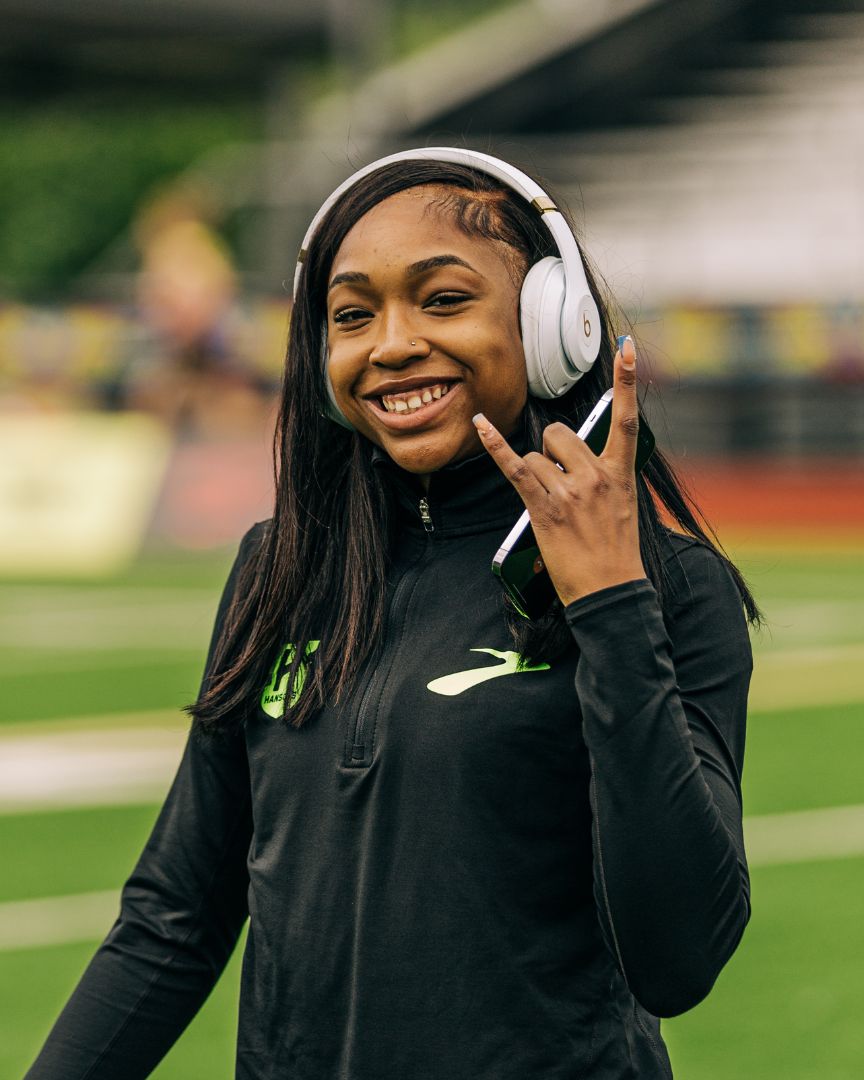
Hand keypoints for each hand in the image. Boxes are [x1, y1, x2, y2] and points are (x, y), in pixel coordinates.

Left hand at [474, 337, 645, 606]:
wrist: (611, 593)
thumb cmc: (615, 555)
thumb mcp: (623, 508)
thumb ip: (606, 478)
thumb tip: (580, 461)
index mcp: (622, 474)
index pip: (627, 418)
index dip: (628, 379)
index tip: (628, 345)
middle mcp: (597, 475)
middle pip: (561, 434)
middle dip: (552, 451)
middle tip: (559, 484)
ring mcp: (571, 490)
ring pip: (538, 454)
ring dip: (535, 473)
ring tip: (550, 507)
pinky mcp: (545, 507)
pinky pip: (515, 466)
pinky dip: (496, 446)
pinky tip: (481, 425)